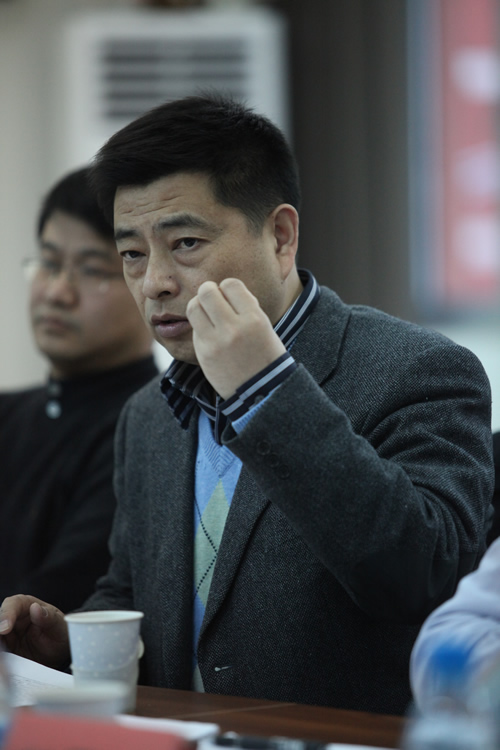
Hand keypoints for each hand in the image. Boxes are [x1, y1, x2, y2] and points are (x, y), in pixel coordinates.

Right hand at [0, 595, 69, 668]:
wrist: (60, 653)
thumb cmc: (60, 633)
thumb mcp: (59, 625)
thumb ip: (48, 617)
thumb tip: (35, 608)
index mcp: (27, 606)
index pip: (13, 604)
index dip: (6, 614)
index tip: (5, 628)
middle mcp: (14, 619)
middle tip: (1, 648)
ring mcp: (8, 635)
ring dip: (0, 646)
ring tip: (3, 660)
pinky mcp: (5, 650)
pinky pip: (0, 653)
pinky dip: (1, 659)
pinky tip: (4, 666)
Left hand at [186, 278, 286, 398]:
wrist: (262, 392)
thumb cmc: (265, 355)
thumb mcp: (265, 326)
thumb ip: (245, 306)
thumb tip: (222, 288)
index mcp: (254, 318)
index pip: (230, 284)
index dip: (228, 288)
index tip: (231, 298)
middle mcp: (233, 328)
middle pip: (206, 291)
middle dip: (208, 292)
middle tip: (214, 301)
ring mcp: (215, 342)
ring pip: (193, 307)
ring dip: (199, 306)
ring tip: (208, 315)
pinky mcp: (203, 354)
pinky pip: (194, 328)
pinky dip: (200, 327)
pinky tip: (211, 335)